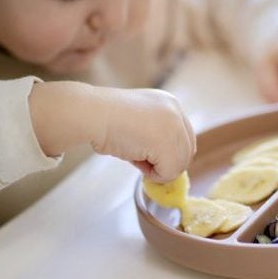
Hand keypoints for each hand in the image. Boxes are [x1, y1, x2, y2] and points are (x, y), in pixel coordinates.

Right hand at [29, 82, 195, 182]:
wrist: (90, 114)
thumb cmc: (106, 119)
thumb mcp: (140, 122)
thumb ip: (157, 136)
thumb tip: (167, 164)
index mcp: (170, 103)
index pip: (185, 138)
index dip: (170, 154)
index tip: (151, 157)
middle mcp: (176, 112)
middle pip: (187, 152)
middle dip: (166, 163)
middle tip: (142, 161)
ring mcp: (173, 126)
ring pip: (180, 164)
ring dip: (158, 169)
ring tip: (136, 157)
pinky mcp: (166, 143)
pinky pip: (169, 172)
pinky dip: (153, 175)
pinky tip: (136, 161)